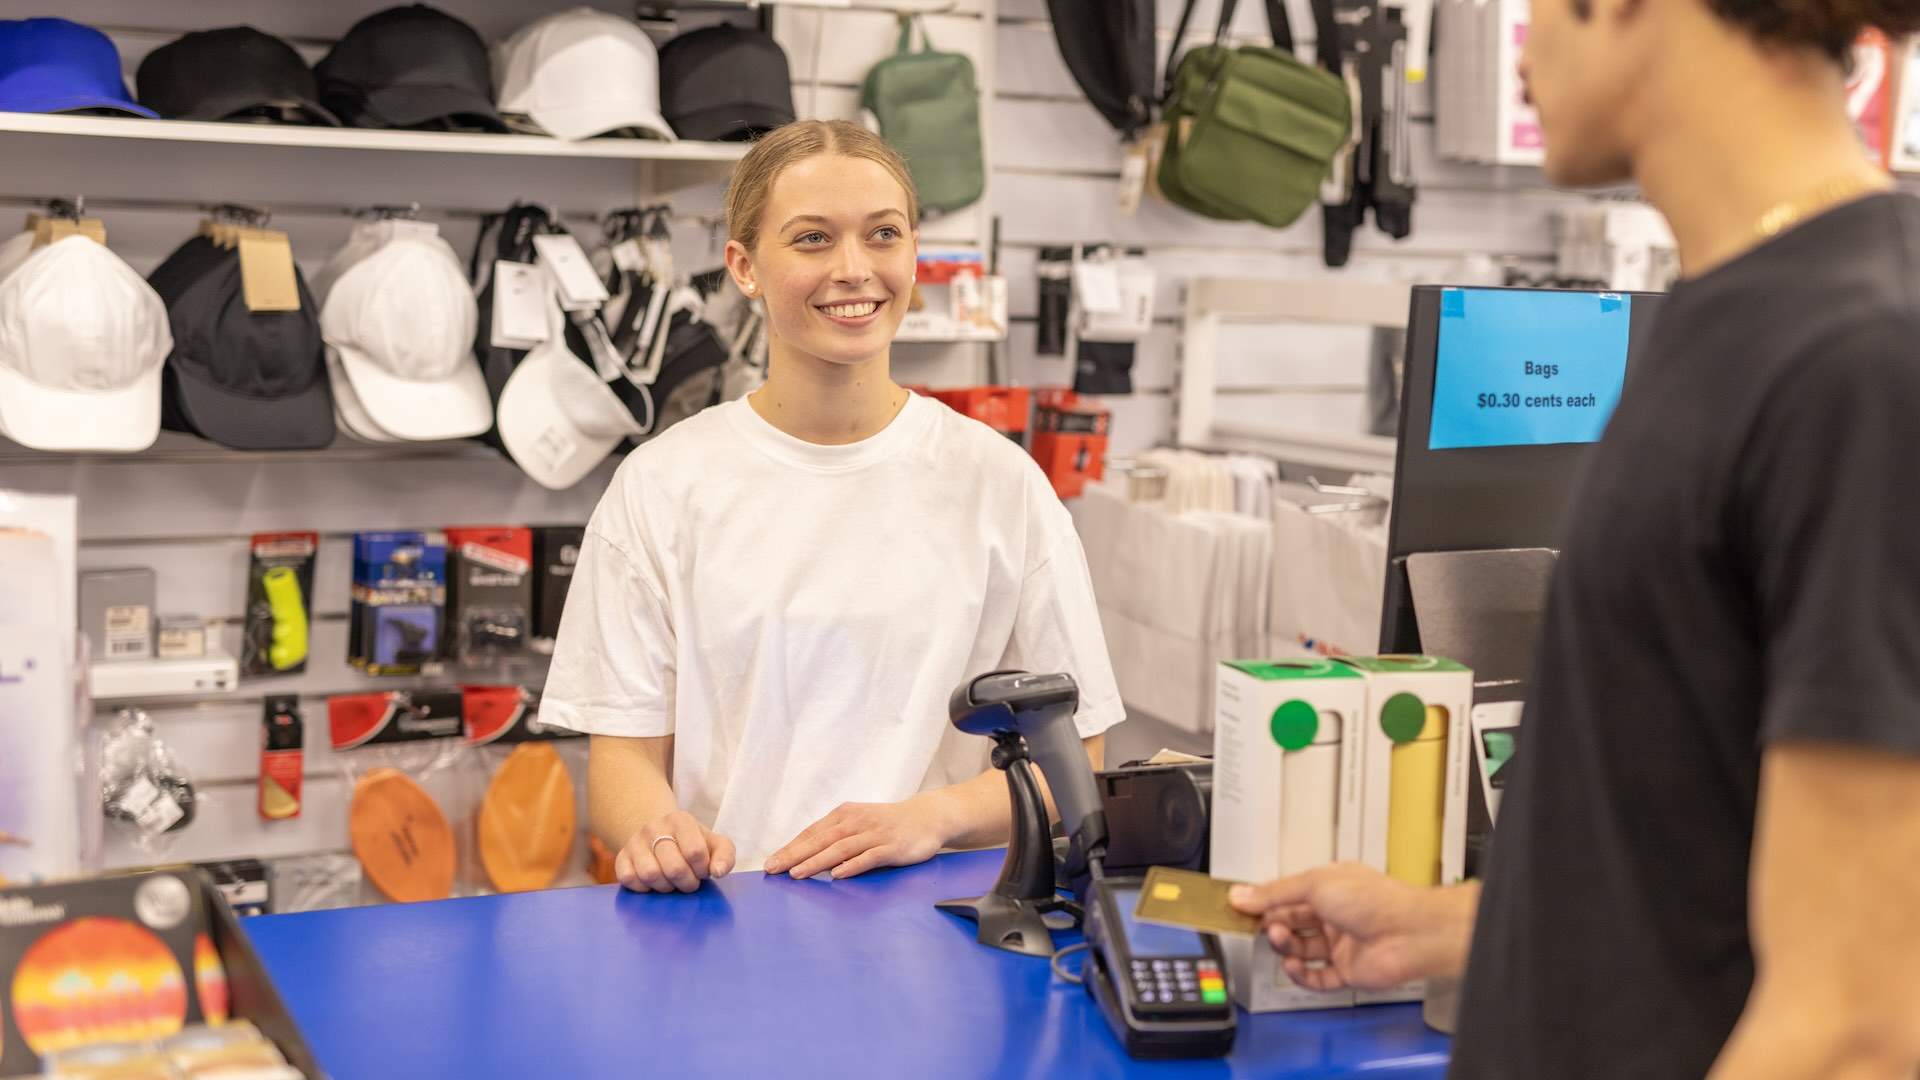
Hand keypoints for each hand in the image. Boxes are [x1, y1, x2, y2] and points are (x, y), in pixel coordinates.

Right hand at [614, 810, 736, 893]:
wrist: (658, 834)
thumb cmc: (691, 843)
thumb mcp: (714, 843)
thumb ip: (725, 855)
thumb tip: (717, 872)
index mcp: (680, 820)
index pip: (695, 852)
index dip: (702, 869)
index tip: (702, 870)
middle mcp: (654, 827)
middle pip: (674, 868)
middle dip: (687, 883)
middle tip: (689, 882)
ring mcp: (635, 842)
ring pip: (650, 875)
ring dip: (666, 887)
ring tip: (672, 882)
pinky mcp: (620, 857)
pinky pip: (629, 880)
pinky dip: (643, 888)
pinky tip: (653, 883)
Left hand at [763, 795, 951, 879]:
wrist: (927, 817)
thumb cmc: (887, 824)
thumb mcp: (858, 824)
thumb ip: (836, 839)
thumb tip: (808, 858)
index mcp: (845, 815)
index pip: (812, 833)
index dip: (790, 848)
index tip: (771, 862)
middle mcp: (856, 822)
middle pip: (821, 840)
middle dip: (795, 855)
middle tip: (773, 869)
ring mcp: (874, 834)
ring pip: (840, 848)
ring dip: (817, 861)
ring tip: (797, 873)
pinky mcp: (891, 846)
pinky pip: (869, 857)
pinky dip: (852, 865)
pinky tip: (838, 875)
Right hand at [1228, 863, 1473, 990]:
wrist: (1409, 934)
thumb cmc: (1376, 901)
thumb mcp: (1313, 884)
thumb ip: (1274, 893)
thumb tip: (1243, 895)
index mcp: (1329, 886)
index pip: (1287, 894)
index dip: (1264, 901)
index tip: (1240, 907)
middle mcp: (1335, 914)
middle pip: (1291, 922)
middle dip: (1272, 924)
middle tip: (1258, 926)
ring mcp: (1342, 944)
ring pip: (1301, 949)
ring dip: (1284, 946)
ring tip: (1279, 940)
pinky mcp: (1347, 971)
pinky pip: (1316, 976)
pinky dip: (1300, 974)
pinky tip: (1292, 965)